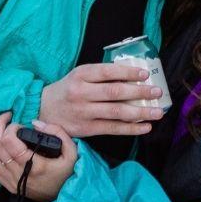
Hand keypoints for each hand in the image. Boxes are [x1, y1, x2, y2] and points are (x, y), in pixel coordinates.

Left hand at [0, 114, 76, 200]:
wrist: (63, 196)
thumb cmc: (67, 172)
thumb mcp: (72, 151)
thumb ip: (57, 132)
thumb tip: (35, 123)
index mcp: (35, 165)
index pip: (10, 142)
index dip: (10, 128)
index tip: (19, 123)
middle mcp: (19, 174)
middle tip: (4, 116)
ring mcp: (10, 181)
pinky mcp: (7, 185)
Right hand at [38, 62, 166, 136]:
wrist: (42, 110)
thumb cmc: (68, 90)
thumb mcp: (79, 75)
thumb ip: (101, 75)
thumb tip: (133, 76)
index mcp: (81, 75)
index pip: (108, 72)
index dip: (128, 72)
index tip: (145, 74)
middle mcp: (82, 93)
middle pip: (115, 92)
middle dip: (139, 93)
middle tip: (157, 92)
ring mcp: (84, 112)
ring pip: (116, 112)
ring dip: (140, 113)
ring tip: (157, 112)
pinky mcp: (86, 129)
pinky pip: (112, 129)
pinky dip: (130, 129)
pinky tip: (145, 127)